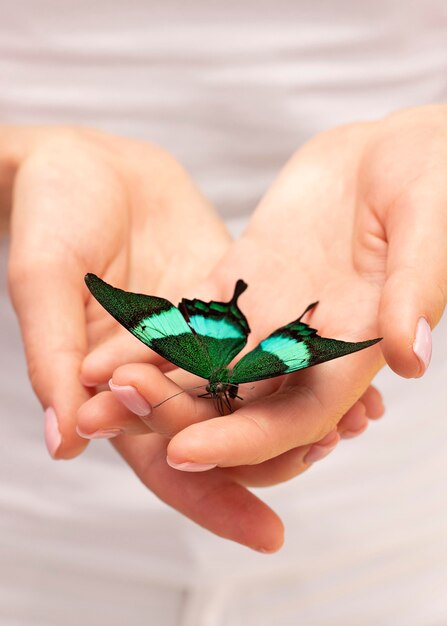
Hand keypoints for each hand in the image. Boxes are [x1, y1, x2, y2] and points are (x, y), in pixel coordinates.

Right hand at [3, 125, 377, 552]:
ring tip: (356, 417)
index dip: (213, 499)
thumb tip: (65, 442)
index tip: (268, 533)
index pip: (164, 462)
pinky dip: (300, 350)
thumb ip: (52, 356)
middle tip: (329, 453)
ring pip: (253, 389)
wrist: (82, 163)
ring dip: (300, 408)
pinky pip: (267, 332)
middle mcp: (161, 373)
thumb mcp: (44, 281)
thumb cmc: (48, 216)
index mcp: (112, 388)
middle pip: (223, 434)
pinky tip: (341, 355)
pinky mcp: (223, 300)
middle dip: (276, 454)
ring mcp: (196, 337)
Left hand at [82, 105, 444, 481]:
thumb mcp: (430, 227)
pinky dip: (152, 331)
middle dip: (171, 416)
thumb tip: (409, 358)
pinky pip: (193, 314)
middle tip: (106, 414)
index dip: (242, 440)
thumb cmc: (430, 184)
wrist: (393, 154)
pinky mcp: (242, 279)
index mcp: (352, 350)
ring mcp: (268, 314)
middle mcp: (305, 346)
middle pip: (234, 403)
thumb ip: (418, 288)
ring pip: (202, 364)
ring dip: (147, 378)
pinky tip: (107, 335)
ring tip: (88, 384)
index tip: (183, 451)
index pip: (295, 419)